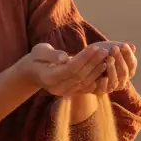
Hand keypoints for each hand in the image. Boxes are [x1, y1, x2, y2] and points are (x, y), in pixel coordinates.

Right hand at [20, 40, 136, 98]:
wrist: (32, 72)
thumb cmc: (36, 58)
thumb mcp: (39, 51)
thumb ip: (51, 55)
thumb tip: (65, 58)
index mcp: (49, 78)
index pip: (71, 68)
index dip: (84, 58)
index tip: (95, 47)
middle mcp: (58, 88)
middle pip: (80, 76)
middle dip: (93, 62)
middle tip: (105, 51)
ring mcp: (65, 93)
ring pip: (85, 82)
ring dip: (97, 70)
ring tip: (108, 57)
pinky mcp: (71, 93)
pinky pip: (86, 87)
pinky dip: (96, 77)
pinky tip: (104, 67)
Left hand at [83, 40, 137, 96]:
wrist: (85, 64)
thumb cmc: (101, 55)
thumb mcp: (110, 49)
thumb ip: (121, 48)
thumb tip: (133, 46)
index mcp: (127, 71)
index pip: (132, 64)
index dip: (129, 55)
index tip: (123, 45)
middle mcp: (122, 80)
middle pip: (124, 72)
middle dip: (120, 59)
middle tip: (114, 48)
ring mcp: (112, 87)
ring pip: (115, 81)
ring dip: (113, 69)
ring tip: (109, 58)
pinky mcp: (101, 91)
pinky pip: (104, 89)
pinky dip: (104, 83)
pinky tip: (102, 76)